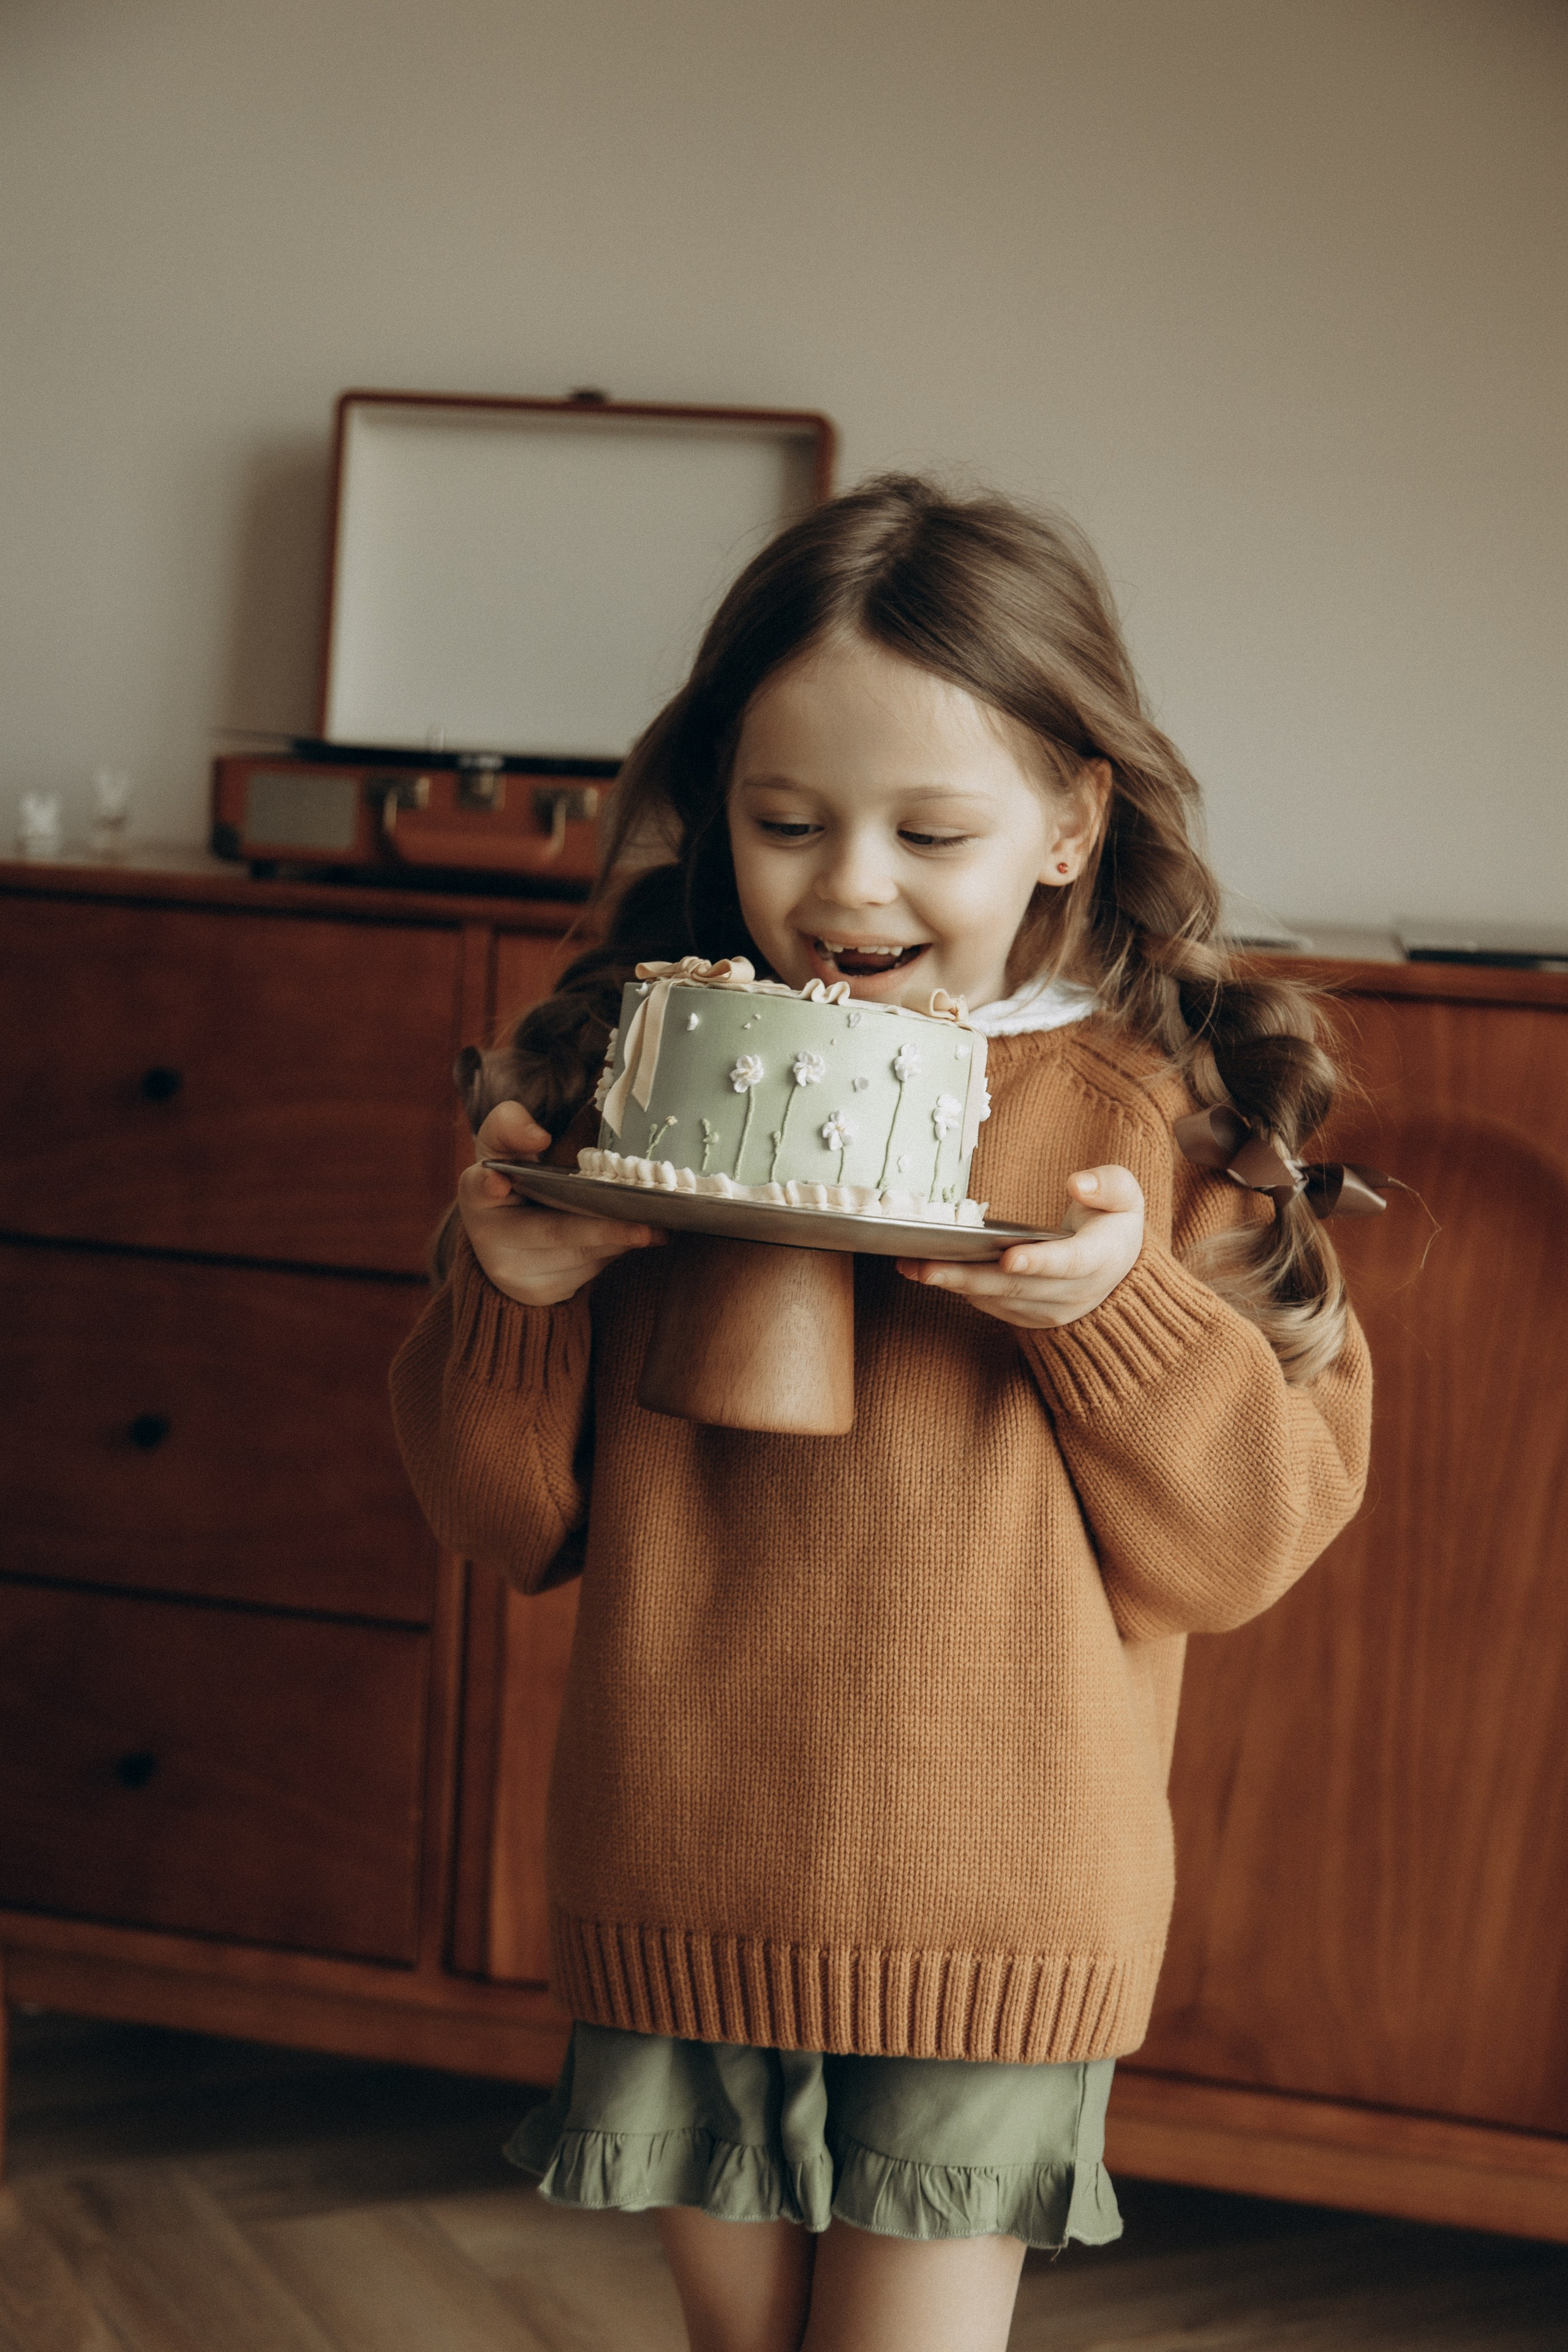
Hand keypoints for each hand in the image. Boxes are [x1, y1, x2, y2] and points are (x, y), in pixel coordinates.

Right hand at [457, 1100, 664, 1307]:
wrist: (505, 1240)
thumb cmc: (512, 1181)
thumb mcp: (503, 1149)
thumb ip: (511, 1126)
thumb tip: (537, 1135)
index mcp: (477, 1194)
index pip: (477, 1187)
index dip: (487, 1185)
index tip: (496, 1183)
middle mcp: (490, 1239)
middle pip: (552, 1231)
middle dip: (602, 1230)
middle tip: (648, 1227)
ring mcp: (515, 1272)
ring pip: (579, 1255)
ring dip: (619, 1240)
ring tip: (658, 1228)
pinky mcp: (540, 1292)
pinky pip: (588, 1270)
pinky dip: (615, 1251)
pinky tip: (637, 1237)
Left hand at [896, 1164, 1144, 1329]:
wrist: (1118, 1271)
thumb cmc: (1112, 1223)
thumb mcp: (1125, 1196)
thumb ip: (1108, 1185)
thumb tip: (1079, 1183)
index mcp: (1098, 1260)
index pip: (1068, 1263)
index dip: (1038, 1262)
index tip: (1009, 1258)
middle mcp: (1073, 1293)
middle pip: (1016, 1286)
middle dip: (968, 1276)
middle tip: (925, 1266)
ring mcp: (1049, 1310)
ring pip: (997, 1298)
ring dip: (953, 1284)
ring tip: (911, 1266)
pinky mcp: (1028, 1317)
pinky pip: (990, 1304)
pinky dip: (959, 1288)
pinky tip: (927, 1271)